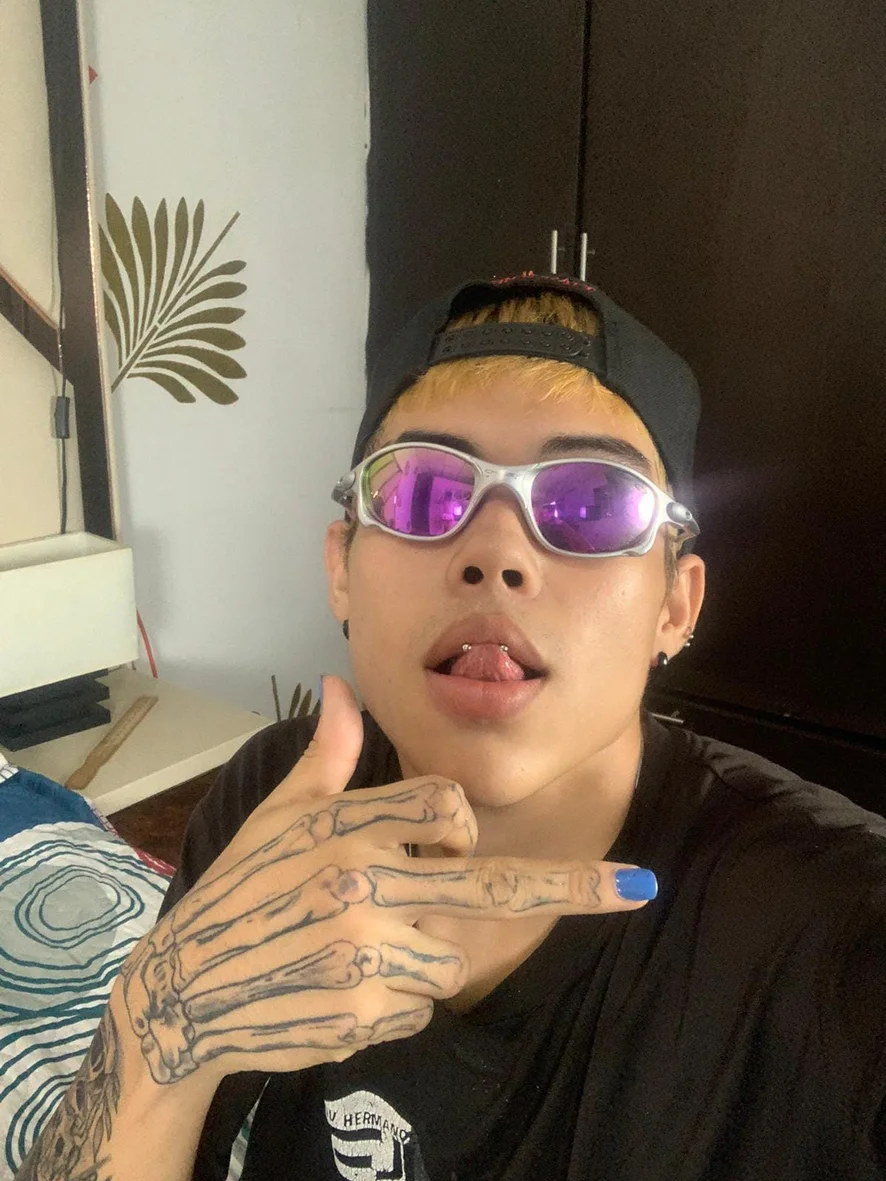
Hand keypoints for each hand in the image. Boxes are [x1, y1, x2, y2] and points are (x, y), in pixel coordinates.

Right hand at [122, 677, 654, 1085]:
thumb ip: (328, 755)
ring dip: (421, 956)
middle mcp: (364, 884)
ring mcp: (367, 953)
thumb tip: (344, 685)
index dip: (458, 825)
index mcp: (346, 826)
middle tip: (641, 888)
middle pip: (491, 881)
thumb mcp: (276, 815)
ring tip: (352, 950)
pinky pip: (418, 1006)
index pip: (449, 808)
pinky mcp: (364, 1014)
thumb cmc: (237, 890)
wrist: (185, 992)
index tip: (460, 840)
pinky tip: (339, 988)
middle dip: (574, 886)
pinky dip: (393, 1002)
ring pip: (450, 955)